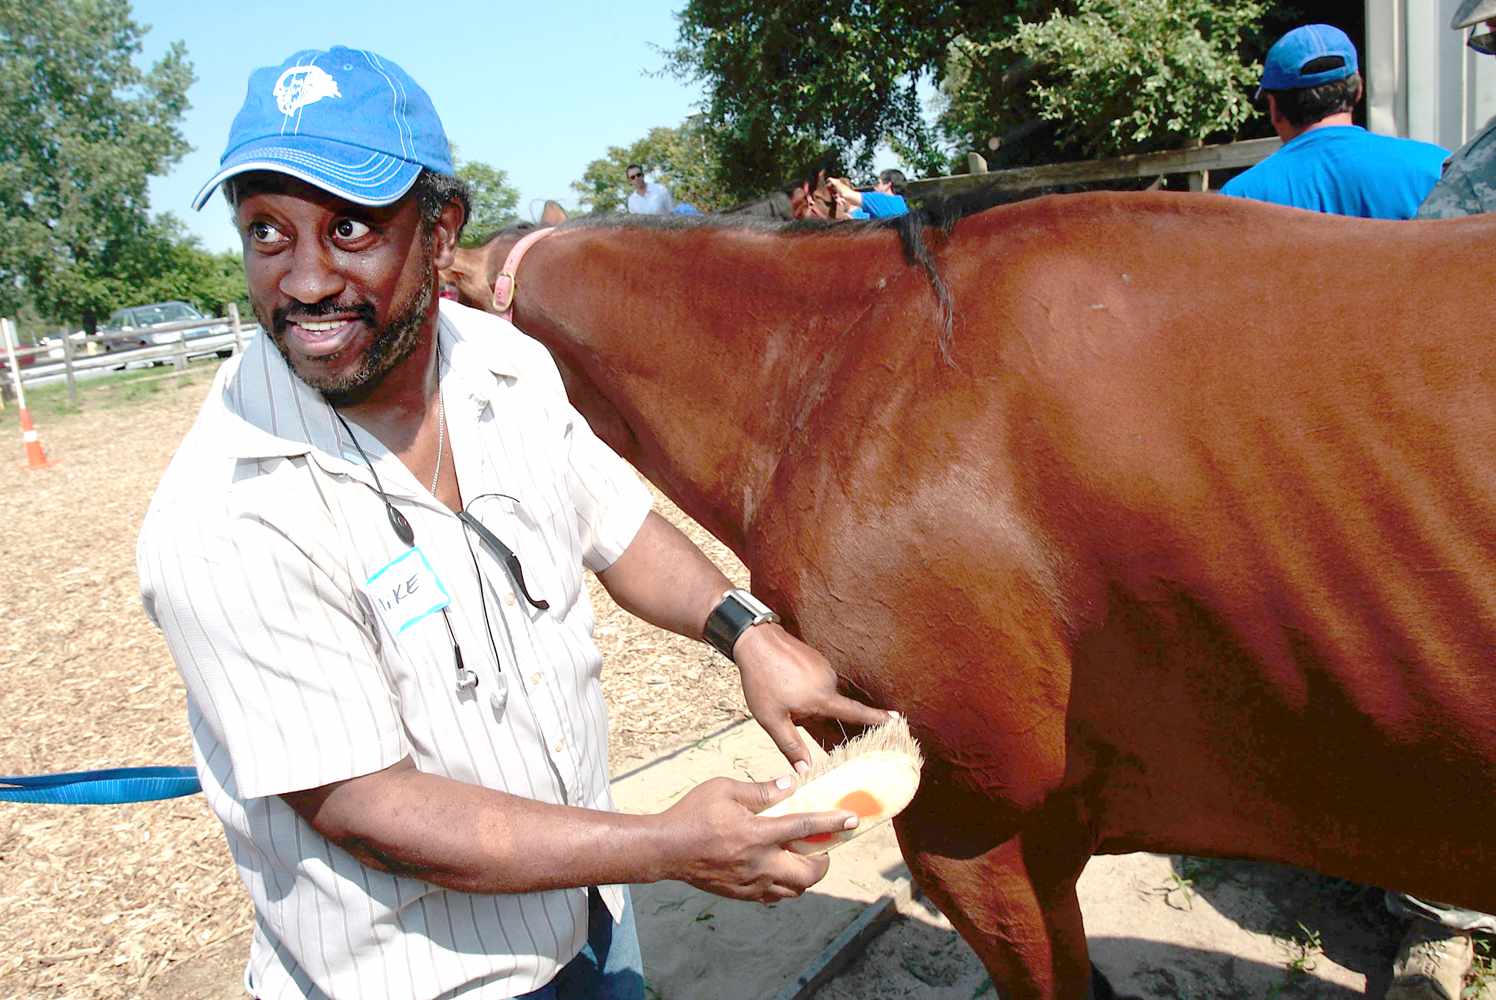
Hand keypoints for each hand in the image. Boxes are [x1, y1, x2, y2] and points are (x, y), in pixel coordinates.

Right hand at [658, 775, 855, 901]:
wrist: (665, 850)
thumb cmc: (693, 814)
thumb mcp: (725, 789)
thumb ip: (761, 790)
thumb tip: (790, 785)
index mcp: (756, 833)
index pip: (804, 828)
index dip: (832, 823)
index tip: (852, 819)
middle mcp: (758, 863)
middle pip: (808, 874)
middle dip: (823, 862)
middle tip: (822, 848)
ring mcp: (750, 883)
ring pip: (794, 891)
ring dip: (805, 876)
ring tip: (801, 859)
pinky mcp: (741, 894)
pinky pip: (774, 897)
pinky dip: (784, 886)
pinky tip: (778, 869)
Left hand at [734, 624, 895, 773]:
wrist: (756, 641)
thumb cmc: (762, 680)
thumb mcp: (772, 719)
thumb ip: (791, 745)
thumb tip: (806, 770)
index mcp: (823, 697)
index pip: (856, 713)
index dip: (876, 720)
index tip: (897, 721)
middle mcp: (830, 682)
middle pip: (837, 712)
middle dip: (829, 725)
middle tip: (816, 729)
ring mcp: (824, 669)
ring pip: (826, 698)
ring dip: (816, 709)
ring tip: (791, 705)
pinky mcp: (817, 660)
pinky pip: (820, 684)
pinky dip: (812, 694)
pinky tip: (791, 693)